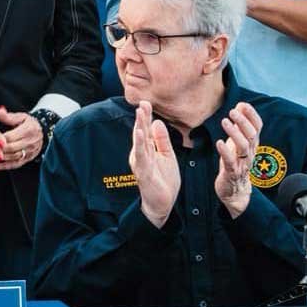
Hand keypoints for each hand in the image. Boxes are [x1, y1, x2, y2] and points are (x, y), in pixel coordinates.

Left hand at [0, 106, 43, 169]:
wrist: (43, 132)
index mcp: (28, 130)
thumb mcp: (21, 116)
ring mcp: (29, 152)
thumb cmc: (29, 124)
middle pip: (11, 148)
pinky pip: (15, 164)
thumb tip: (0, 112)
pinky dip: (4, 167)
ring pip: (13, 157)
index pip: (10, 136)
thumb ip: (9, 116)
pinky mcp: (28, 159)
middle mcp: (30, 142)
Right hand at [129, 101, 181, 226]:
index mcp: (148, 149)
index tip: (146, 103)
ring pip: (139, 143)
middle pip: (141, 133)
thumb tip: (158, 121)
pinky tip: (139, 135)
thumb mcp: (167, 155)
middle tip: (142, 103)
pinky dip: (140, 145)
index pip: (146, 130)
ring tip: (140, 115)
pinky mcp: (143, 173)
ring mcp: (141, 163)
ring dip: (139, 128)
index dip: (146, 117)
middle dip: (141, 118)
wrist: (163, 203)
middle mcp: (141, 154)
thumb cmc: (163, 180)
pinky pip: (141, 157)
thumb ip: (162, 139)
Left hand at [211, 102, 262, 217]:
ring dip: (235, 133)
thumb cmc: (235, 162)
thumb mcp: (238, 142)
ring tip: (225, 121)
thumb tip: (240, 106)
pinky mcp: (232, 172)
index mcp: (252, 144)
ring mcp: (242, 163)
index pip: (258, 127)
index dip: (252, 115)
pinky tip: (219, 142)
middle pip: (251, 135)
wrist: (235, 191)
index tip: (242, 105)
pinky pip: (230, 161)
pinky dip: (225, 151)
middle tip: (232, 111)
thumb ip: (240, 126)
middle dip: (243, 122)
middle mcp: (250, 152)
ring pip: (243, 147)